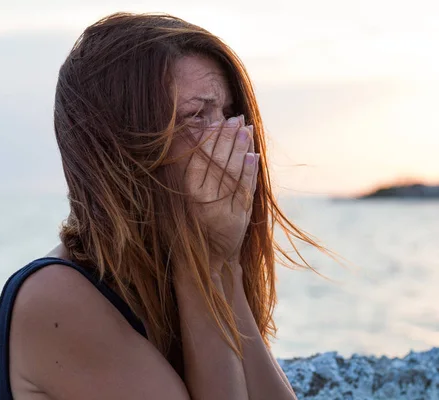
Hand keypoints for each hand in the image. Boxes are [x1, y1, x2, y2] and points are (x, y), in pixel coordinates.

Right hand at [184, 115, 258, 265]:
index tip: (216, 121)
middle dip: (227, 137)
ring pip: (232, 172)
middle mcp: (202, 200)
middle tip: (236, 119)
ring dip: (241, 148)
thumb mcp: (184, 198)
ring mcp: (220, 208)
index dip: (209, 138)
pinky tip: (254, 155)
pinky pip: (244, 189)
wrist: (208, 259)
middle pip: (217, 161)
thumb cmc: (193, 224)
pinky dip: (250, 171)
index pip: (198, 158)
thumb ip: (188, 172)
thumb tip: (189, 138)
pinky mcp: (236, 217)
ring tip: (247, 129)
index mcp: (186, 192)